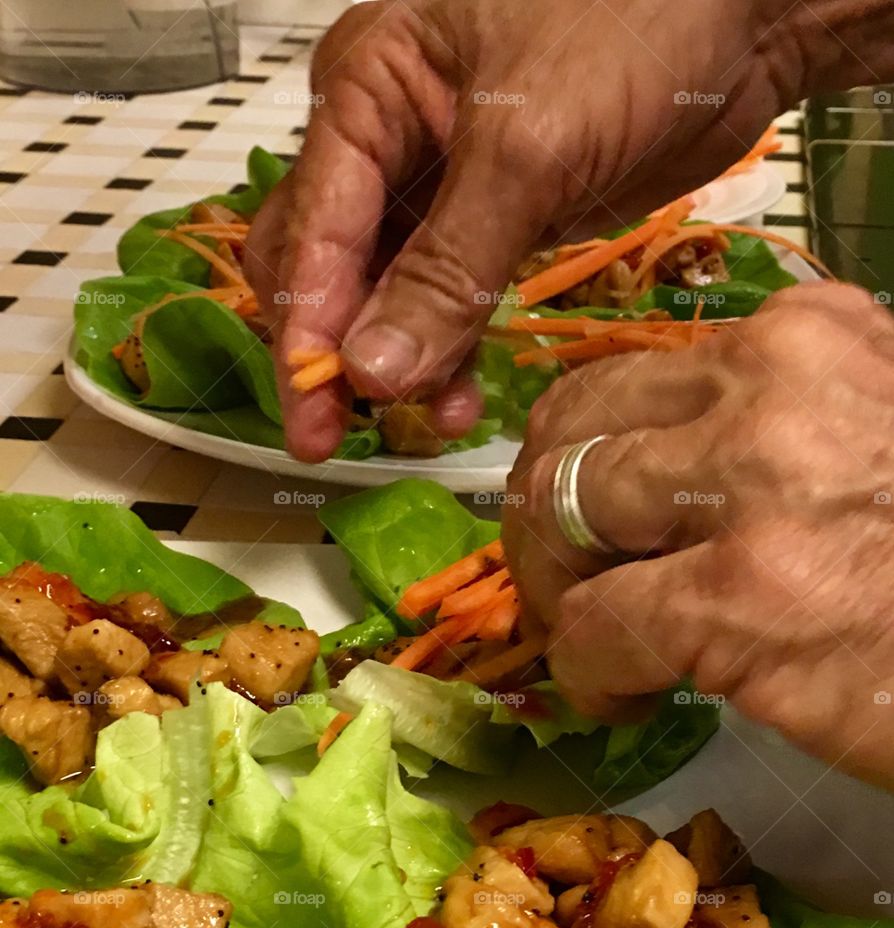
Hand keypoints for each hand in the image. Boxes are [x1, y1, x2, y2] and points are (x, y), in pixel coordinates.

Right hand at [245, 0, 813, 460]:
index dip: (306, 323)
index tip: (312, 408)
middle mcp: (389, 136)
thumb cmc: (631, 31)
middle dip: (329, 348)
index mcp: (368, 87)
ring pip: (385, 291)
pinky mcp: (496, 220)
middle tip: (327, 435)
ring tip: (420, 422)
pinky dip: (445, 350)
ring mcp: (442, 183)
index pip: (311, 223)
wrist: (742, 22)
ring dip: (393, 360)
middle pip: (327, 261)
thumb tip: (373, 372)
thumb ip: (446, 268)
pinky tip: (456, 399)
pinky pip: (446, 298)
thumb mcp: (527, 151)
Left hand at [503, 283, 893, 783]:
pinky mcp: (739, 597)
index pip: (639, 378)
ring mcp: (753, 484)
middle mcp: (773, 381)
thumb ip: (789, 427)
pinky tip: (621, 697)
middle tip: (569, 581)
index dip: (600, 456)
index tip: (611, 525)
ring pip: (561, 511)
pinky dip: (586, 671)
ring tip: (593, 642)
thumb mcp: (878, 436)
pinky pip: (594, 626)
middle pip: (575, 425)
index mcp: (813, 336)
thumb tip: (670, 473)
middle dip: (548, 512)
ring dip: (555, 589)